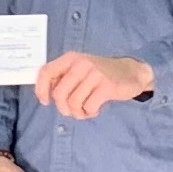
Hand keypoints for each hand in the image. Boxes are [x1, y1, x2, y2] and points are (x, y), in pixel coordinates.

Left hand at [35, 51, 153, 120]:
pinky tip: (95, 109)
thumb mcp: (80, 69)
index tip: (45, 102)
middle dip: (63, 108)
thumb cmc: (101, 74)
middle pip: (59, 93)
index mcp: (71, 58)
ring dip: (78, 112)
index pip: (46, 72)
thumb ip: (64, 77)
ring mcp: (94, 74)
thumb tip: (46, 93)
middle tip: (72, 111)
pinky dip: (90, 113)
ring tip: (85, 110)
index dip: (41, 89)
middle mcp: (81, 64)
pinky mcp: (106, 86)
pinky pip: (89, 107)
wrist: (132, 72)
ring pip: (73, 102)